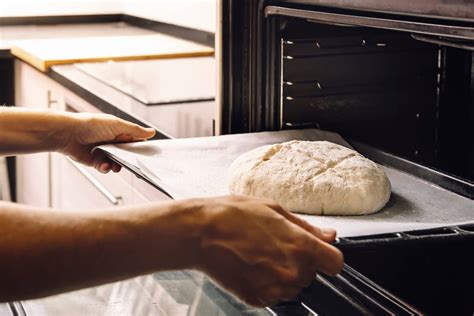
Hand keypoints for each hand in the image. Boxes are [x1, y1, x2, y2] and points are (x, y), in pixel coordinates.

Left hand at [57, 113, 154, 172]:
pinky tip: (103, 164)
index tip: (146, 155)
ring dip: (117, 165)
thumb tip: (151, 132)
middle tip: (130, 161)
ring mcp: (104, 152)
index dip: (141, 148)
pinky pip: (105, 168)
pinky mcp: (96, 161)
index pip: (136, 141)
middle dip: (129, 160)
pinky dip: (105, 167)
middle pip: (128, 155)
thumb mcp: (117, 125)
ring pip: (118, 163)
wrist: (68, 134)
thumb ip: (135, 131)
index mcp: (120, 131)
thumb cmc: (90, 124)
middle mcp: (113, 142)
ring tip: (114, 164)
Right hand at [195, 196, 343, 306]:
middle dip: (301, 261)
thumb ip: (306, 227)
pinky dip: (267, 284)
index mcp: (300, 247)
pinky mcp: (257, 299)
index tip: (318, 252)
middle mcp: (291, 272)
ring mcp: (274, 288)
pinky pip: (275, 295)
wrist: (200, 233)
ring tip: (260, 253)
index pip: (335, 263)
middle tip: (275, 244)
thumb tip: (329, 236)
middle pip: (313, 274)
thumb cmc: (233, 215)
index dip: (327, 256)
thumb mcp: (274, 209)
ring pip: (294, 286)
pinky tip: (252, 266)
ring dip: (284, 274)